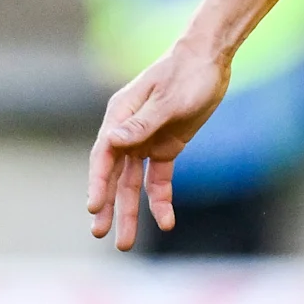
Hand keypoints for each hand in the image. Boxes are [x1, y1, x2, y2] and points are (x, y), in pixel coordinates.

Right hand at [86, 39, 230, 251]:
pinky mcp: (165, 148)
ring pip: (132, 184)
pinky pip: (158, 180)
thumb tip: (113, 140)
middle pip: (113, 175)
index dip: (97, 183)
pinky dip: (160, 201)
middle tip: (99, 234)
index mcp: (120, 116)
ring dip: (130, 211)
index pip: (103, 155)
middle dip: (107, 205)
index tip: (94, 207)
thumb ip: (142, 123)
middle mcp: (127, 131)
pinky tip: (166, 221)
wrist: (209, 60)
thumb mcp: (168, 99)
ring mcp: (145, 141)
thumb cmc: (186, 74)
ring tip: (125, 243)